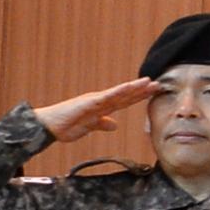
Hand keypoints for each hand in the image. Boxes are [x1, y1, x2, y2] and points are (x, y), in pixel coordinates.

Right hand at [29, 77, 158, 145]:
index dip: (139, 97)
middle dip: (143, 91)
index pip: (125, 101)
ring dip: (135, 88)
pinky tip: (130, 87)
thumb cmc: (66, 126)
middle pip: (126, 95)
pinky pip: (107, 96)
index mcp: (102, 107)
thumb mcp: (90, 127)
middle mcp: (100, 101)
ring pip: (120, 93)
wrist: (49, 127)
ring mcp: (95, 100)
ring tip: (149, 82)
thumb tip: (114, 125)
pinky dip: (119, 91)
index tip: (153, 93)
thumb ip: (102, 124)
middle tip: (160, 85)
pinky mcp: (89, 102)